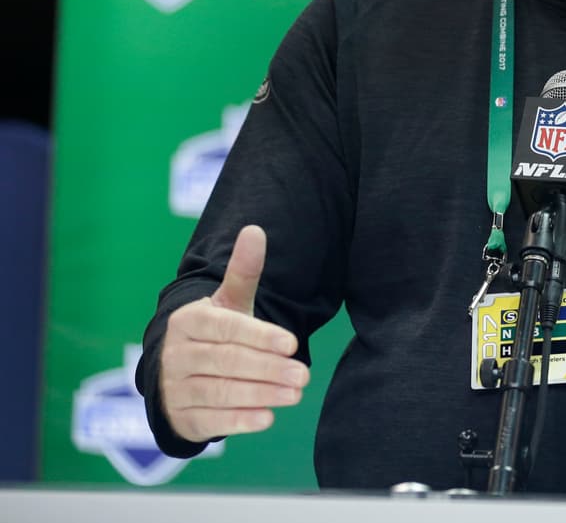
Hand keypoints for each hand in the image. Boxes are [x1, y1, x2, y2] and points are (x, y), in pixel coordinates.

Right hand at [159, 225, 308, 441]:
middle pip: (227, 362)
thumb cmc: (216, 332)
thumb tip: (255, 230)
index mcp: (190, 322)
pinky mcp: (181, 417)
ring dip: (260, 394)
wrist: (177, 372)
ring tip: (295, 395)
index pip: (228, 329)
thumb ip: (243, 272)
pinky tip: (267, 418)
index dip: (261, 336)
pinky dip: (239, 421)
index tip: (292, 343)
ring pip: (220, 391)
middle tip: (304, 375)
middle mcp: (177, 354)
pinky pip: (211, 420)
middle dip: (268, 369)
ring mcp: (175, 388)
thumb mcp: (229, 303)